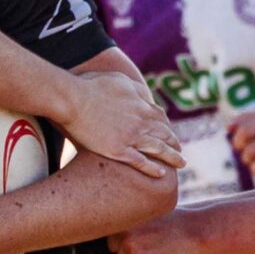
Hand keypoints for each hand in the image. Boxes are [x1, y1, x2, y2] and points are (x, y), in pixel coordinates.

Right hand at [63, 69, 182, 178]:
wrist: (73, 100)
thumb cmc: (92, 86)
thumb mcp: (120, 80)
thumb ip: (137, 89)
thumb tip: (147, 96)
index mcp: (141, 105)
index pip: (161, 119)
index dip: (168, 127)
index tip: (170, 134)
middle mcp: (141, 122)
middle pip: (165, 135)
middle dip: (174, 144)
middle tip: (180, 151)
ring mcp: (131, 137)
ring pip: (159, 150)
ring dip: (172, 158)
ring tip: (181, 164)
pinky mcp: (119, 150)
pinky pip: (141, 162)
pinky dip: (153, 168)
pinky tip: (161, 173)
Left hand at [109, 212, 196, 253]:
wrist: (191, 231)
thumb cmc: (167, 223)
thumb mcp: (142, 213)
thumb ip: (124, 221)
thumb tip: (105, 234)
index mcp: (120, 214)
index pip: (110, 233)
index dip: (125, 236)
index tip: (141, 232)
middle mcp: (121, 228)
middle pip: (114, 248)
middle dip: (127, 247)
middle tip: (149, 239)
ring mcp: (128, 244)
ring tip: (155, 245)